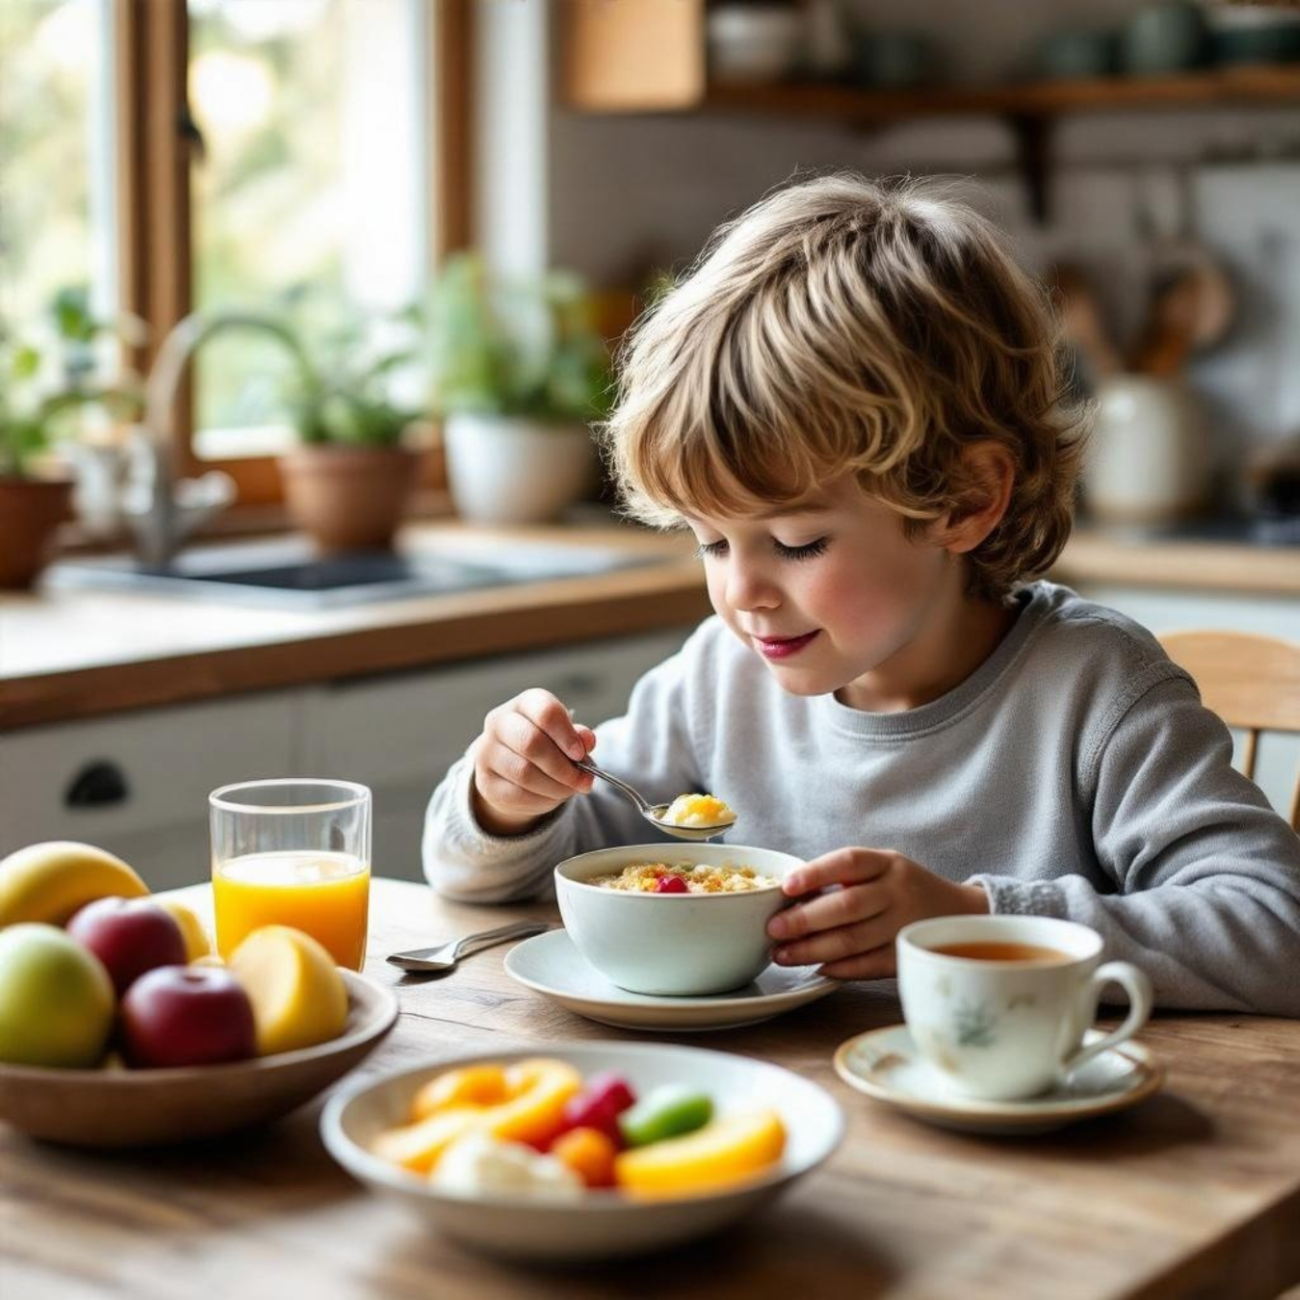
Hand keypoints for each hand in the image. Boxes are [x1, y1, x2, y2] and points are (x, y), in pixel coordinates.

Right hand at [470, 689, 596, 836]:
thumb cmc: (546, 747)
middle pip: (531, 742)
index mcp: (524, 705)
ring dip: (555, 787)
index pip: (545, 711)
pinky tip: (552, 797)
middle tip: (583, 780)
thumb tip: (587, 741)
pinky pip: (516, 794)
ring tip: (570, 789)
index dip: (567, 735)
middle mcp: (499, 723)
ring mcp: (487, 752)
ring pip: (524, 773)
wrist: (513, 771)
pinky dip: (541, 800)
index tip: (581, 754)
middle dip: (563, 767)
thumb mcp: (565, 736)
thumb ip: (578, 737)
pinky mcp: (485, 782)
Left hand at [766, 848, 988, 979]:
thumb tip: (788, 898)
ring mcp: (904, 925)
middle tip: (773, 929)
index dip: (815, 873)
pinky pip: (867, 965)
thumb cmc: (903, 889)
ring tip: (782, 955)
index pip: (849, 862)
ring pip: (853, 940)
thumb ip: (844, 879)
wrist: (958, 914)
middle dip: (805, 920)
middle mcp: (898, 892)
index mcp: (887, 863)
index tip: (786, 886)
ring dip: (812, 950)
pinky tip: (816, 968)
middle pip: (847, 906)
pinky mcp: (906, 955)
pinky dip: (839, 969)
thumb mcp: (881, 870)